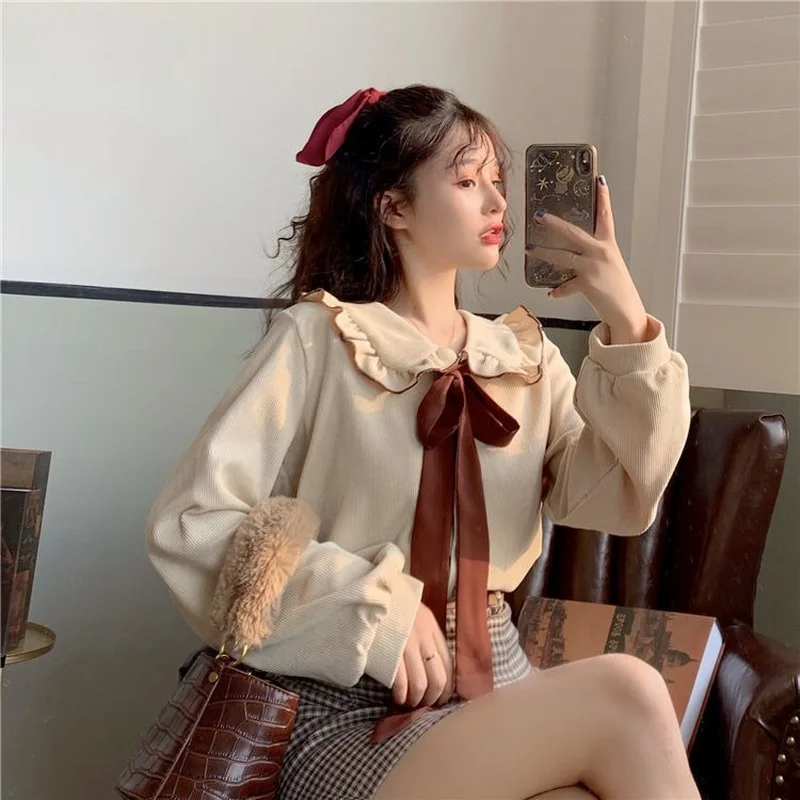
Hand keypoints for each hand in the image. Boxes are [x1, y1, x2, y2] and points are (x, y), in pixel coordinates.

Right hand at [391, 603, 453, 708]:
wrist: (368, 593)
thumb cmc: (390, 607)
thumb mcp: (414, 614)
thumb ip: (425, 635)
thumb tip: (432, 665)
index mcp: (431, 626)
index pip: (448, 664)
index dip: (447, 687)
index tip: (441, 699)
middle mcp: (423, 636)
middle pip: (438, 678)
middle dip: (433, 697)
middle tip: (424, 705)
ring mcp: (406, 644)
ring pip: (421, 683)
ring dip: (416, 699)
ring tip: (409, 702)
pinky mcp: (389, 651)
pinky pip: (401, 682)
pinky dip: (401, 695)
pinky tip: (398, 698)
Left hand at [526, 177, 650, 343]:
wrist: (626, 312)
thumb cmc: (617, 288)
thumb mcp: (608, 265)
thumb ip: (592, 255)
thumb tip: (573, 252)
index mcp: (608, 245)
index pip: (605, 216)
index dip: (603, 197)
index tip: (599, 180)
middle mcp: (601, 252)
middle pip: (573, 232)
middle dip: (554, 223)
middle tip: (539, 215)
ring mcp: (593, 267)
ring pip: (562, 256)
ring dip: (543, 252)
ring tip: (529, 248)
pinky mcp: (587, 283)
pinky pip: (566, 285)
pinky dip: (558, 291)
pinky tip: (551, 293)